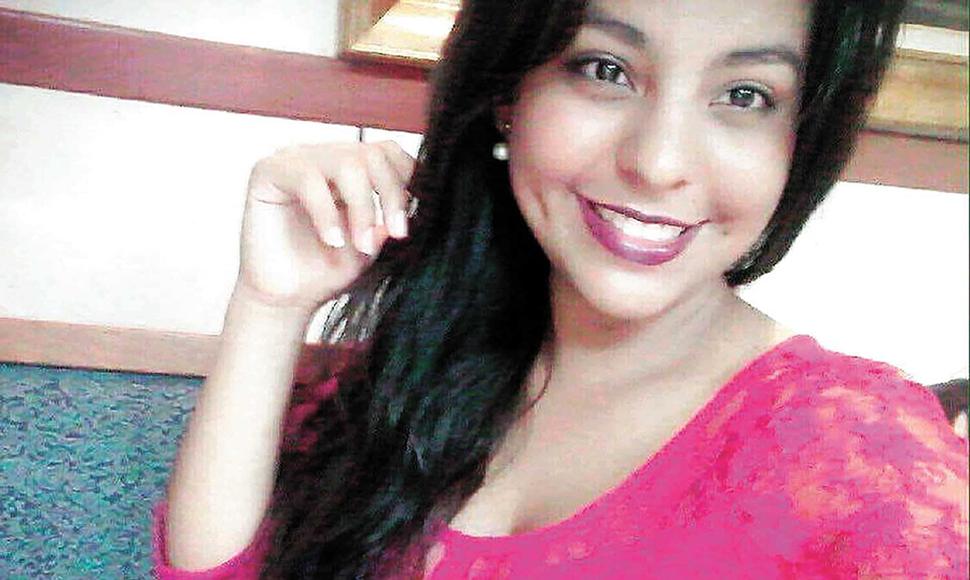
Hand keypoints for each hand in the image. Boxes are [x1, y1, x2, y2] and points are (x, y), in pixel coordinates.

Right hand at [235, 141, 415, 311]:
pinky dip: (326, 212)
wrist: (286, 299)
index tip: (412, 218)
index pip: (388, 152)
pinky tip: (332, 240)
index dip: (407, 179)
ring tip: (361, 245)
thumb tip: (417, 200)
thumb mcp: (373, 242)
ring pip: (345, 162)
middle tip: (396, 234)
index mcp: (350, 167)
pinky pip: (307, 178)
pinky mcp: (267, 171)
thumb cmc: (327, 269)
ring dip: (362, 206)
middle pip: (371, 153)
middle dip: (390, 194)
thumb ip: (392, 217)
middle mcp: (324, 157)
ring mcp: (295, 160)